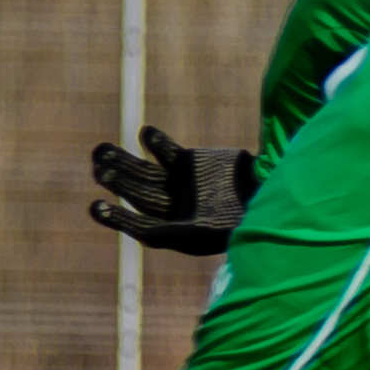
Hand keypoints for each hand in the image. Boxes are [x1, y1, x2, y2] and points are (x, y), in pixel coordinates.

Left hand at [90, 126, 256, 255]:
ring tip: (101, 152)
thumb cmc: (240, 223)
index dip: (117, 217)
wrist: (273, 196)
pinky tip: (146, 133)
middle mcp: (171, 206)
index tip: (97, 208)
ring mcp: (178, 182)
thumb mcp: (203, 236)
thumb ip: (173, 234)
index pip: (140, 223)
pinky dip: (155, 141)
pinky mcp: (187, 161)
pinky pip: (164, 151)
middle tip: (100, 172)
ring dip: (123, 161)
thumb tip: (141, 235)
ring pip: (144, 172)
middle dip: (119, 182)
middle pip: (139, 193)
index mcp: (174, 230)